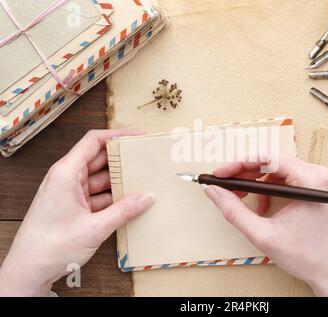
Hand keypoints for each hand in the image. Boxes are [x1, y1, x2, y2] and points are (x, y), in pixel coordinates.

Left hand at [0, 130, 154, 296]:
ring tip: (142, 182)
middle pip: (99, 159)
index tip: (138, 137)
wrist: (29, 270)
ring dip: (119, 181)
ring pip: (99, 178)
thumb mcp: (95, 228)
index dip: (117, 135)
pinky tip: (129, 202)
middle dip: (122, 159)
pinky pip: (97, 194)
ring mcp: (69, 192)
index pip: (94, 141)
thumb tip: (147, 197)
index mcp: (66, 173)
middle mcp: (66, 178)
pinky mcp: (72, 206)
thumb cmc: (51, 247)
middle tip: (145, 161)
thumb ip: (124, 211)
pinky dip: (112, 197)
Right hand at [203, 153, 327, 296]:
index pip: (268, 158)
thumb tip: (213, 191)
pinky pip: (283, 177)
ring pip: (275, 167)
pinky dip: (267, 188)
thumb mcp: (262, 235)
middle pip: (271, 160)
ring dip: (254, 180)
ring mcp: (317, 179)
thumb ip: (233, 211)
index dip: (239, 163)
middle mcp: (317, 174)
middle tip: (224, 184)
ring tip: (240, 197)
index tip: (220, 173)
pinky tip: (261, 206)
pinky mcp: (313, 186)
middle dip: (244, 172)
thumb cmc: (306, 256)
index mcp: (311, 181)